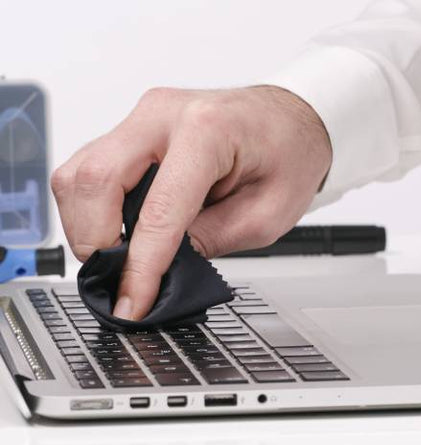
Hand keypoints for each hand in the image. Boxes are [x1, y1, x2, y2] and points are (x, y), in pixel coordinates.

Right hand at [51, 86, 331, 319]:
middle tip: (117, 279)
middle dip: (95, 242)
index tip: (133, 304)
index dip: (140, 267)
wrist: (288, 119)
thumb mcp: (265, 215)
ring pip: (79, 173)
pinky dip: (92, 208)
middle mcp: (163, 115)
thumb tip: (161, 268)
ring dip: (87, 225)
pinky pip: (90, 170)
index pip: (158, 210)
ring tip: (118, 258)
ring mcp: (143, 119)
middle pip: (94, 179)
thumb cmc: (290, 154)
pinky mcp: (134, 131)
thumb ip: (208, 241)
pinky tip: (117, 230)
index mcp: (208, 131)